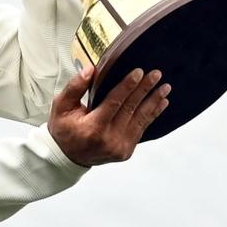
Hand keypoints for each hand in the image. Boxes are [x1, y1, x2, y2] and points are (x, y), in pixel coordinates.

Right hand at [47, 65, 170, 166]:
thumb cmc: (64, 129)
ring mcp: (120, 147)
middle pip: (131, 109)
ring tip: (165, 88)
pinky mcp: (126, 151)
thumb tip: (91, 70)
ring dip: (154, 101)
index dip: (128, 86)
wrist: (67, 157)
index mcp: (93, 127)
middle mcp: (109, 139)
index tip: (139, 72)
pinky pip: (141, 129)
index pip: (115, 102)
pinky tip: (160, 103)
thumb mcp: (61, 105)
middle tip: (156, 74)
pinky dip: (152, 115)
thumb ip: (75, 87)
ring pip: (140, 119)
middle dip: (145, 89)